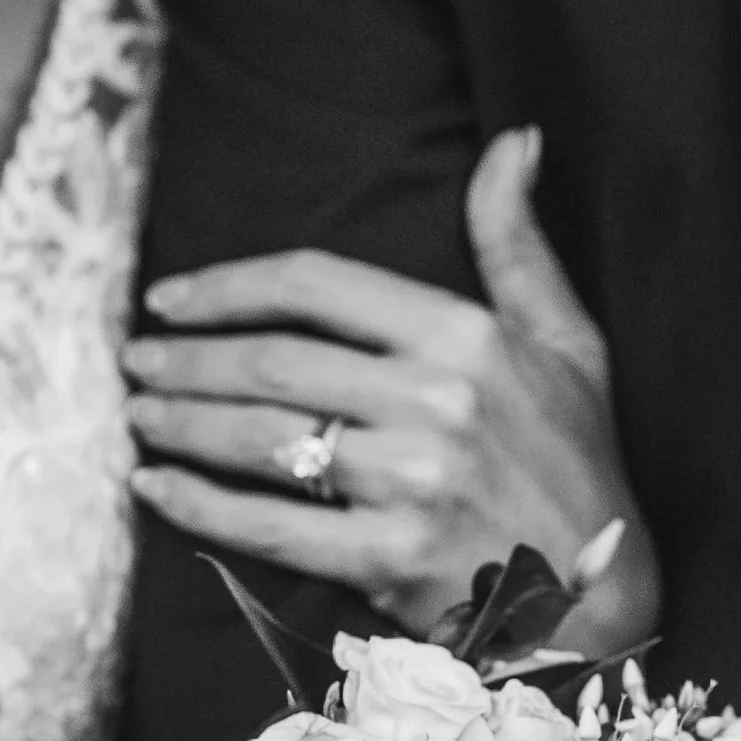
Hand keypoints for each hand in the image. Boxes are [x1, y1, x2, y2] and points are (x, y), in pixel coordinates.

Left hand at [125, 131, 662, 656]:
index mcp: (466, 337)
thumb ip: (517, 242)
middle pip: (273, 362)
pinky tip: (156, 487)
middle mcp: (436, 401)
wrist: (605, 599)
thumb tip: (513, 140)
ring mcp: (412, 481)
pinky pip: (269, 525)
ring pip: (262, 437)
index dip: (229, 286)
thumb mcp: (568, 340)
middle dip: (187, 359)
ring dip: (182, 423)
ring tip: (139, 414)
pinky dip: (200, 504)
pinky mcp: (390, 558)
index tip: (171, 297)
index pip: (317, 286)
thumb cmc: (578, 465)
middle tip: (136, 361)